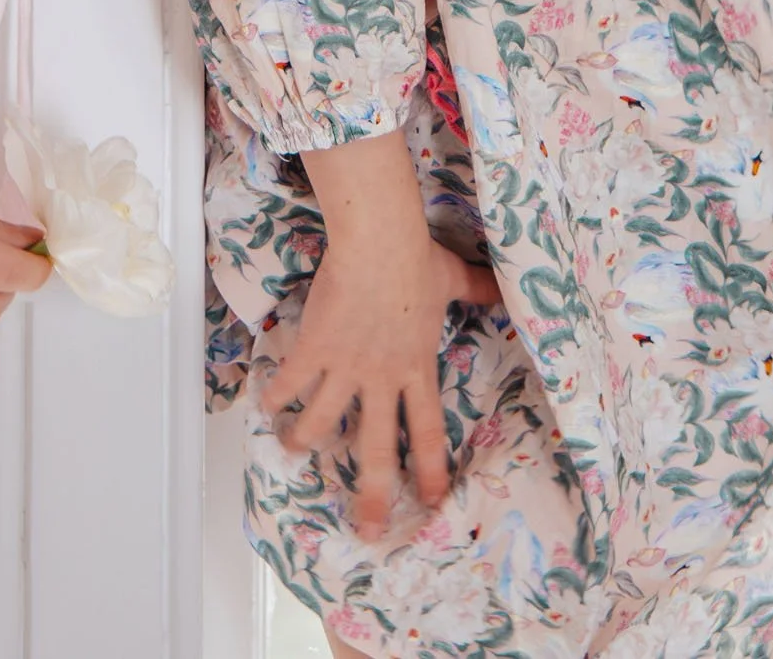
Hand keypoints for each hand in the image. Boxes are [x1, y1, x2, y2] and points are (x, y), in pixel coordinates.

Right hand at [268, 230, 502, 537]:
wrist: (379, 242)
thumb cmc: (416, 259)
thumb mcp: (454, 279)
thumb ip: (478, 290)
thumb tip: (504, 289)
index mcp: (417, 368)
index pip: (427, 431)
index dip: (429, 470)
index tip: (429, 502)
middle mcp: (382, 378)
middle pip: (377, 450)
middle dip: (372, 495)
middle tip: (366, 530)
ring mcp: (346, 367)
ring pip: (323, 421)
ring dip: (306, 439)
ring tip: (295, 449)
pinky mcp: (315, 349)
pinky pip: (292, 382)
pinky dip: (277, 396)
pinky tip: (268, 404)